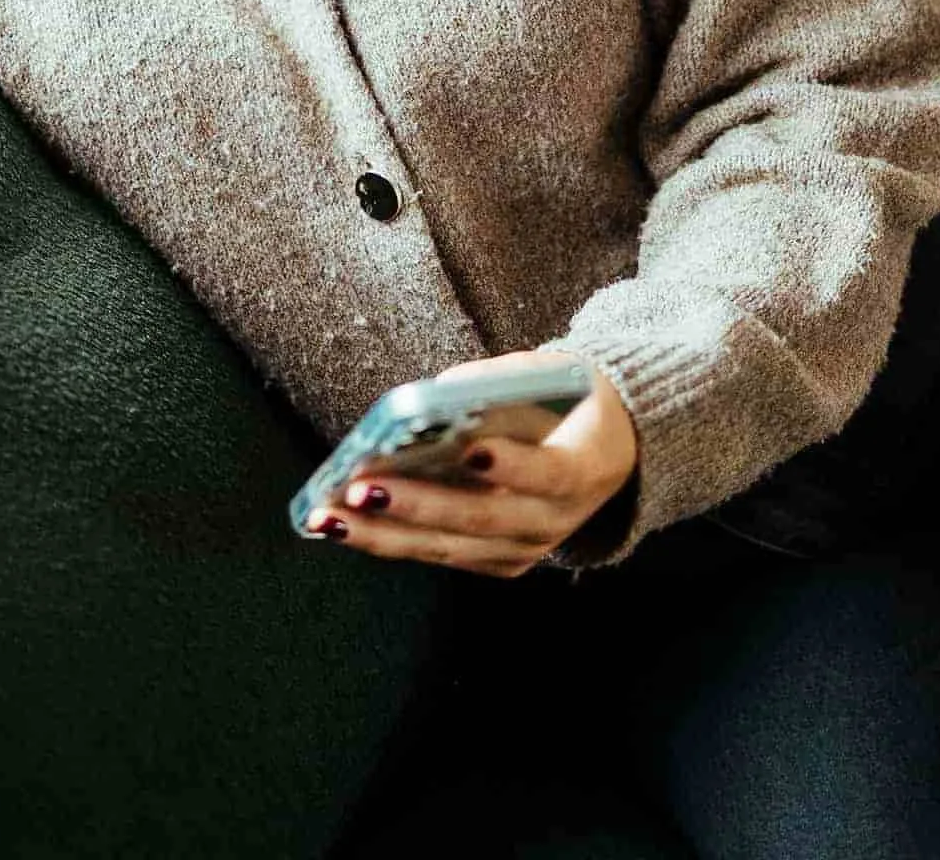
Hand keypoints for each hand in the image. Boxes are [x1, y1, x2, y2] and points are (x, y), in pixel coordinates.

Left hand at [303, 344, 637, 577]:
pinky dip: (391, 541)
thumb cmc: (569, 402)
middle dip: (417, 505)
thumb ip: (500, 381)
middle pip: (482, 519)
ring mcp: (526, 550)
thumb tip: (437, 393)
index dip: (511, 465)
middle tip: (360, 488)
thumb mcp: (551, 375)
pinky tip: (344, 526)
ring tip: (329, 516)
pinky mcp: (500, 563)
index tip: (469, 450)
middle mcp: (555, 522)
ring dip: (385, 534)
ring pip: (451, 547)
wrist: (610, 453)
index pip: (548, 473)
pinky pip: (442, 555)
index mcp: (582, 469)